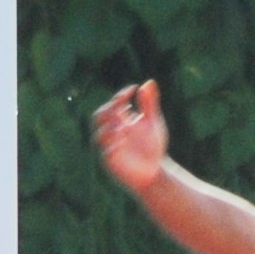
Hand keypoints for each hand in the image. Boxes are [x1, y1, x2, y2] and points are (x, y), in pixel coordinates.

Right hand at [92, 79, 167, 193]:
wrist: (155, 172)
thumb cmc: (153, 146)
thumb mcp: (153, 123)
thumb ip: (150, 104)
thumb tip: (149, 82)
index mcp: (121, 120)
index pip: (113, 103)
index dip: (120, 95)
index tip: (133, 89)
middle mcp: (113, 132)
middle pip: (98, 116)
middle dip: (108, 109)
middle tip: (120, 106)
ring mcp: (110, 147)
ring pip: (98, 135)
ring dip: (108, 128)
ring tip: (122, 127)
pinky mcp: (112, 162)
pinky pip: (105, 153)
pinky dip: (112, 147)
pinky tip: (122, 141)